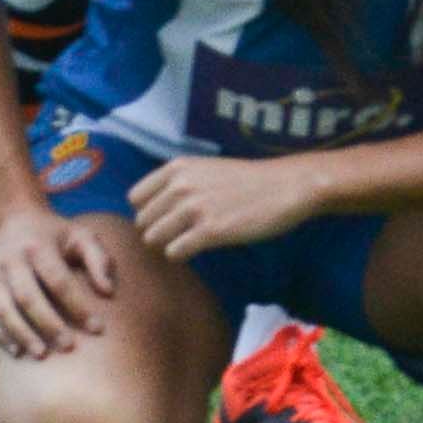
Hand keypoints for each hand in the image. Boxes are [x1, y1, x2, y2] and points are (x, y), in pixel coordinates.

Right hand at [0, 202, 131, 361]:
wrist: (12, 217)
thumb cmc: (55, 232)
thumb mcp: (81, 236)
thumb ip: (99, 260)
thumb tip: (109, 292)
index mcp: (39, 247)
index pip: (59, 281)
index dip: (78, 305)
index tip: (98, 328)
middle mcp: (13, 261)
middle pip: (28, 297)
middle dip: (48, 324)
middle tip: (69, 346)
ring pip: (4, 309)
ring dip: (22, 334)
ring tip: (41, 354)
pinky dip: (3, 335)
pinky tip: (17, 351)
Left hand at [125, 150, 319, 262]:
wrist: (287, 186)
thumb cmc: (247, 181)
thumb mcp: (206, 168)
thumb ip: (177, 183)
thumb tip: (148, 210)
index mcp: (178, 168)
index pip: (135, 198)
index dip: (150, 211)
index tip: (169, 217)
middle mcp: (181, 185)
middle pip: (142, 222)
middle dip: (159, 231)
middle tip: (183, 232)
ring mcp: (195, 208)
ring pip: (153, 239)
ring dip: (169, 244)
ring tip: (191, 239)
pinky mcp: (210, 231)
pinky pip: (174, 252)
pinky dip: (183, 254)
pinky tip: (201, 246)